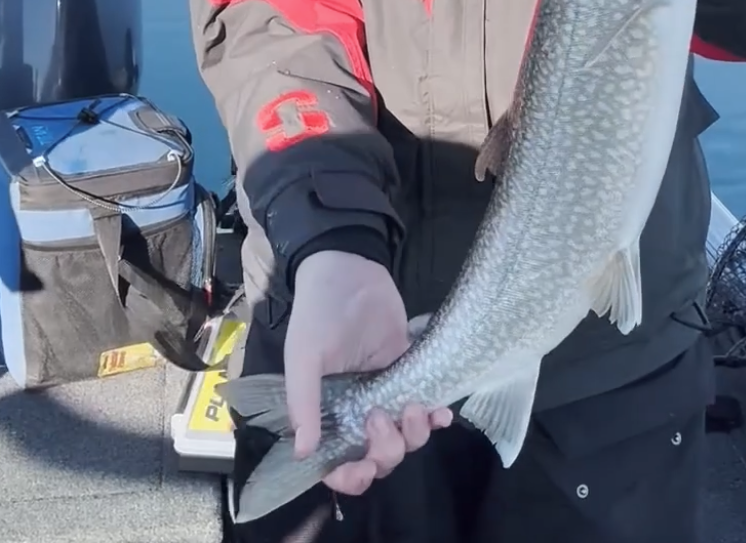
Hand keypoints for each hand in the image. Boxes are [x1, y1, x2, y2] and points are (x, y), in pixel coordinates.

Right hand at [284, 250, 452, 496]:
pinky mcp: (409, 372)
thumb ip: (303, 401)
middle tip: (381, 415)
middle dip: (386, 450)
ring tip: (414, 406)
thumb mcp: (304, 355)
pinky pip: (426, 409)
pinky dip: (436, 417)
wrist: (349, 268)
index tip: (363, 465)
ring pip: (406, 439)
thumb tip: (304, 452)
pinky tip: (442, 412)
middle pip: (378, 457)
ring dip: (414, 435)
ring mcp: (385, 393)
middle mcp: (356, 411)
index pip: (336, 465)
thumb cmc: (318, 312)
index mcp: (325, 413)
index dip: (350, 477)